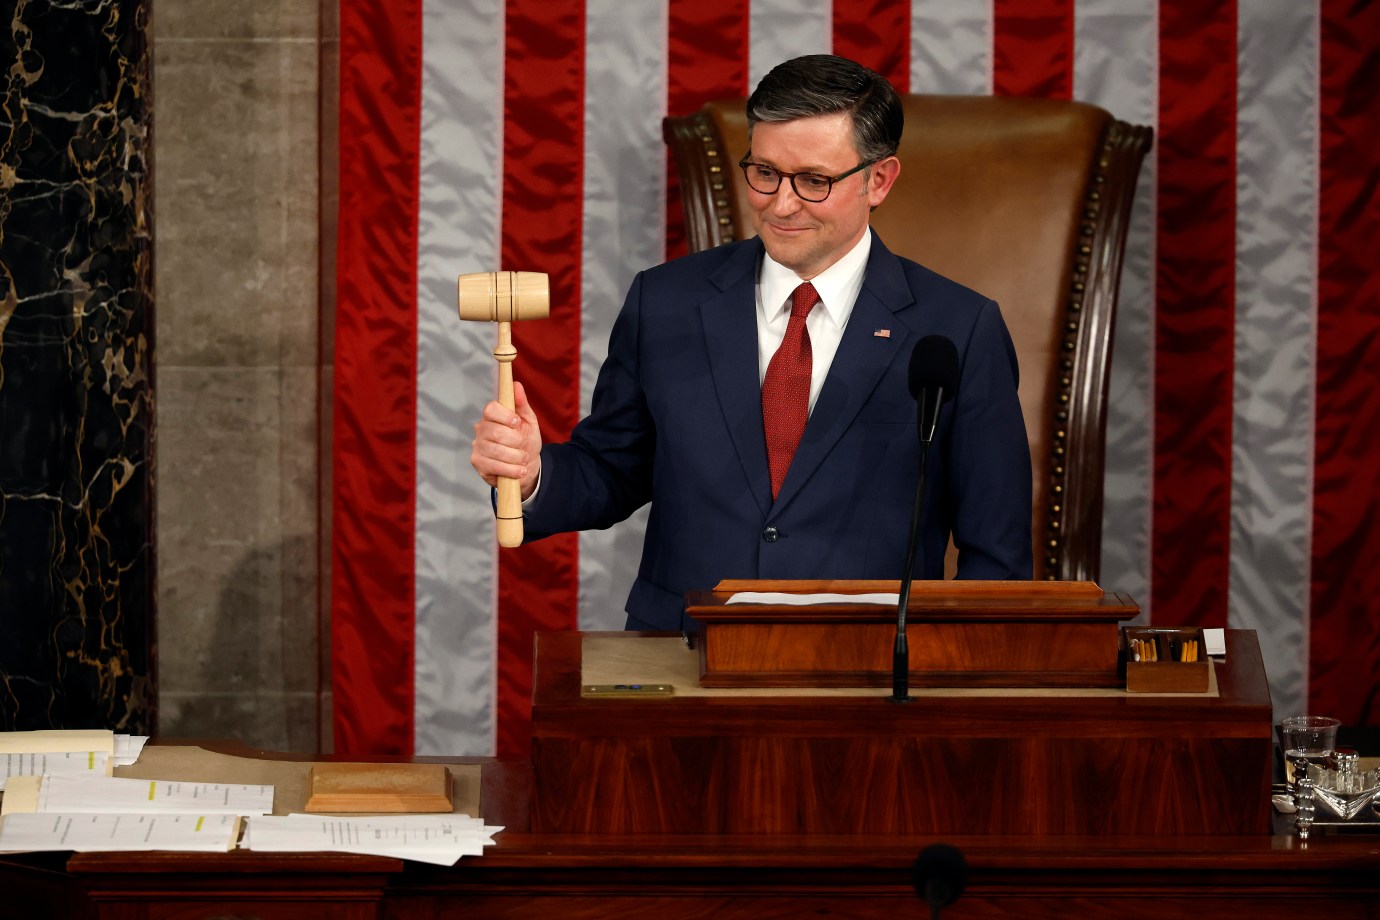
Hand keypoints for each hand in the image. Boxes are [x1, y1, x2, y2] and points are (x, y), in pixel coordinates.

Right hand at [470, 381, 541, 499]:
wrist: (526, 466)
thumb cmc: (526, 441)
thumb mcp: (528, 421)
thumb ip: (521, 404)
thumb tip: (516, 385)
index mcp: (492, 416)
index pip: (490, 409)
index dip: (505, 416)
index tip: (517, 423)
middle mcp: (481, 429)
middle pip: (495, 432)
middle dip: (516, 441)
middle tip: (524, 446)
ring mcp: (477, 447)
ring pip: (496, 451)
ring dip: (516, 457)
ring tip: (524, 459)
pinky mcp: (478, 463)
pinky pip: (494, 466)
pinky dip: (511, 470)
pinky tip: (519, 470)